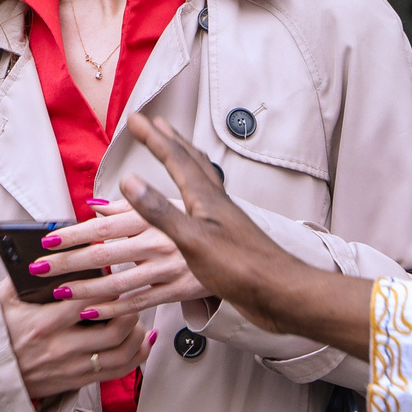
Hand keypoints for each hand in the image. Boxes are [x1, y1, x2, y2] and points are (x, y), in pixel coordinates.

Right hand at [0, 278, 144, 405]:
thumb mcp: (4, 299)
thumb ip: (23, 275)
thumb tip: (45, 250)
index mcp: (44, 323)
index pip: (88, 300)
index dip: (108, 285)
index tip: (113, 274)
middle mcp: (62, 347)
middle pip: (114, 328)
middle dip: (129, 308)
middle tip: (129, 294)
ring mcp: (72, 367)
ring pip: (121, 352)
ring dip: (136, 332)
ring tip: (136, 317)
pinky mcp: (78, 380)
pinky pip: (117, 371)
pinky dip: (136, 355)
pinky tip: (143, 341)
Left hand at [23, 199, 204, 318]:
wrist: (240, 249)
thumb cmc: (199, 224)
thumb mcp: (170, 205)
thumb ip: (130, 208)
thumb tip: (96, 208)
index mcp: (153, 218)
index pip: (104, 226)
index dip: (74, 234)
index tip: (49, 240)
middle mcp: (159, 242)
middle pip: (103, 254)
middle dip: (68, 262)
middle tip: (40, 268)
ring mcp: (168, 269)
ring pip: (117, 283)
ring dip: (84, 289)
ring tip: (59, 292)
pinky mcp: (177, 291)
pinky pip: (138, 303)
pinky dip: (112, 310)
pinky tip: (90, 312)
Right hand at [119, 114, 370, 354]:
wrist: (281, 292)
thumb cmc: (241, 268)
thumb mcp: (193, 241)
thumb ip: (161, 212)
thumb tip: (130, 180)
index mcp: (206, 199)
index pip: (175, 159)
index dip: (153, 138)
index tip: (135, 119)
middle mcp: (216, 202)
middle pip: (192, 161)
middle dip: (170, 141)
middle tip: (155, 123)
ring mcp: (224, 219)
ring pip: (202, 179)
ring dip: (186, 160)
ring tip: (175, 149)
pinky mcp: (228, 237)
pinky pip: (206, 202)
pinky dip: (194, 190)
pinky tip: (194, 203)